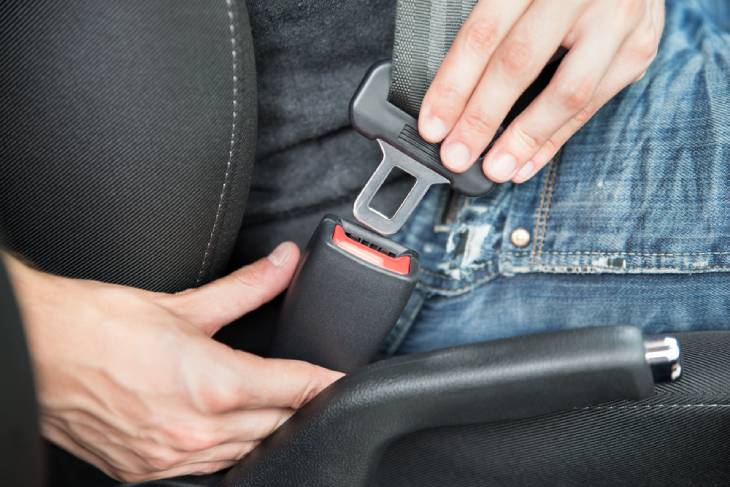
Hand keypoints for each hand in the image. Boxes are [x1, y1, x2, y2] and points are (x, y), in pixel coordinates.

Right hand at [5, 243, 342, 481]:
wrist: (36, 351)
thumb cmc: (98, 326)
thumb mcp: (183, 304)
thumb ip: (246, 288)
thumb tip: (283, 264)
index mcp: (212, 385)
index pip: (293, 386)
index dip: (324, 381)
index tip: (341, 378)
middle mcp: (196, 430)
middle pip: (276, 423)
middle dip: (297, 402)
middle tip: (304, 383)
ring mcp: (171, 456)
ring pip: (246, 450)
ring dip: (264, 427)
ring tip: (269, 402)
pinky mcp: (146, 470)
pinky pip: (207, 468)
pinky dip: (226, 448)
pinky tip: (224, 429)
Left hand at [418, 0, 664, 182]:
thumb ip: (493, 21)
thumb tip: (452, 92)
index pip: (484, 34)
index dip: (454, 84)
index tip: (433, 125)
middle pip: (519, 64)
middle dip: (481, 118)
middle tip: (456, 154)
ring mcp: (616, 19)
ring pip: (565, 92)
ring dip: (524, 139)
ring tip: (496, 169)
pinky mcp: (640, 47)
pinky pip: (593, 104)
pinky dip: (556, 138)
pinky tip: (529, 160)